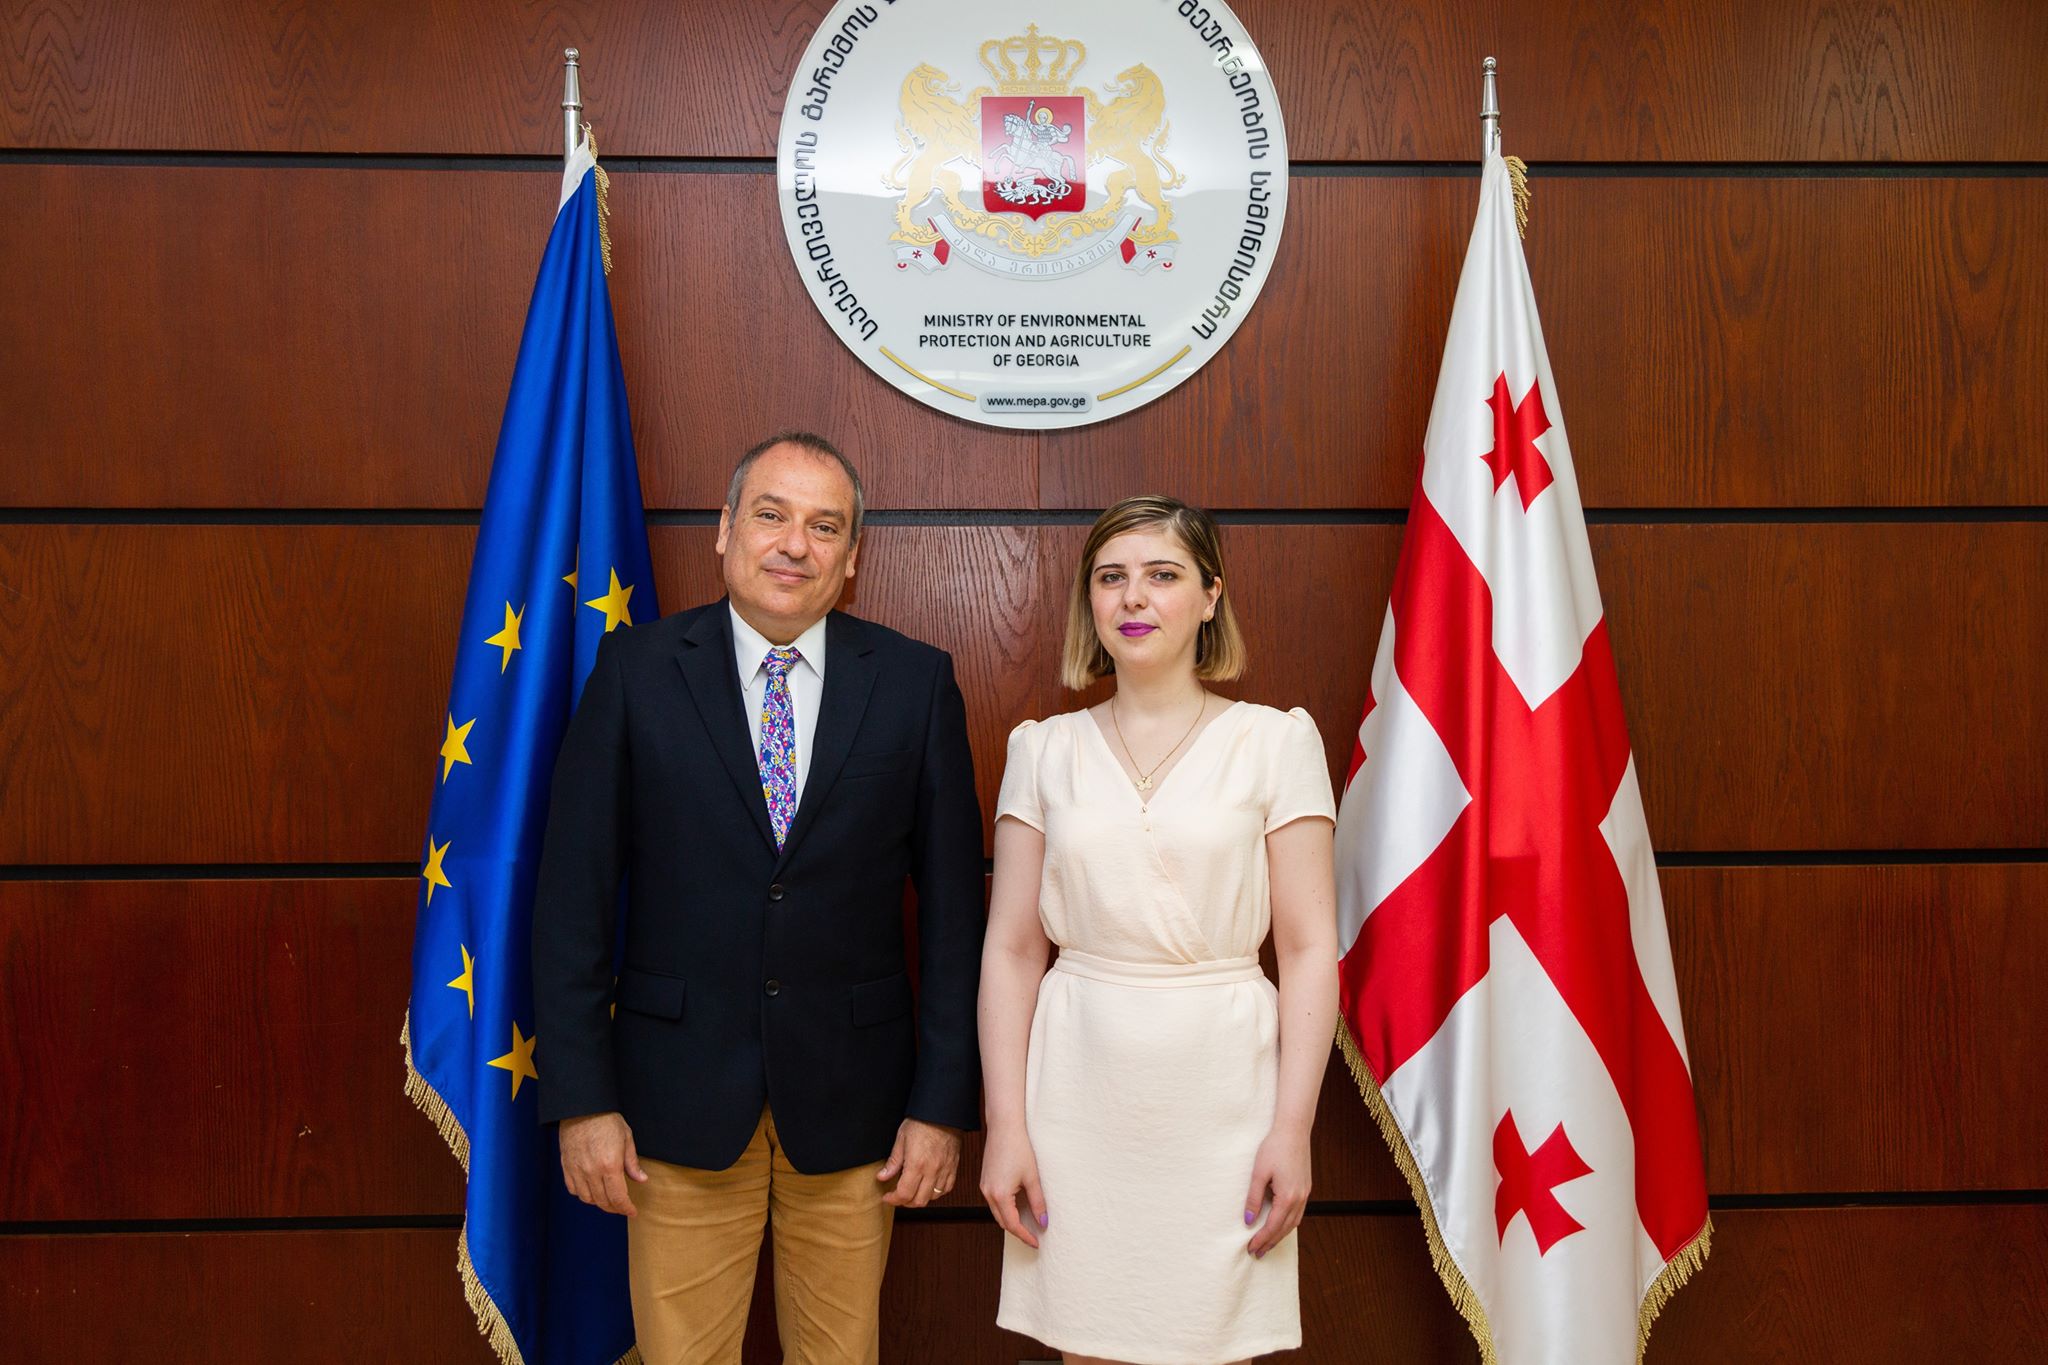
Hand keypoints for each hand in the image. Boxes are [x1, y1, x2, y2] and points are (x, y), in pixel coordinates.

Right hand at [559, 1111, 647, 1216]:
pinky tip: (591, 1190)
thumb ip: (632, 1163)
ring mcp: (577, 1171)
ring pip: (588, 1199)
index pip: (618, 1197)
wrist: (581, 1108)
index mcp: (610, 1165)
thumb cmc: (606, 1120)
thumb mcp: (626, 1138)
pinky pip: (574, 1189)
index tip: (632, 1211)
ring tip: (608, 1199)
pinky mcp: (566, 1167)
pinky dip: (583, 1194)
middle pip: (603, 1201)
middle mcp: (592, 1172)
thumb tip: (641, 1179)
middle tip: (623, 1207)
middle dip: (615, 1208)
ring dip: (599, 1202)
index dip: (626, 1208)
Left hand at [877, 1117, 961, 1208]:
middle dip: (905, 1202)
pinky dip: (937, 1192)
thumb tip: (882, 1177)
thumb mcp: (901, 1139)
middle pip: (919, 1201)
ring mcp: (944, 1170)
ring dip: (921, 1198)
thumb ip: (893, 1162)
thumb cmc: (922, 1122)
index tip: (887, 1197)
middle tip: (898, 1195)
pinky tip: (929, 1186)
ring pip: (933, 1198)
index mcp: (916, 1165)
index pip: (904, 1194)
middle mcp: (932, 1171)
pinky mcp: (953, 1167)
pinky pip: (947, 1189)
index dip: (893, 1200)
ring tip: (913, 1190)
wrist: (943, 1112)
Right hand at [977, 1122, 1046, 1248]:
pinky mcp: (985, 1180)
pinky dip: (1005, 1210)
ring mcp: (984, 1186)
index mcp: (999, 1195)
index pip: (1012, 1225)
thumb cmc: (1019, 1148)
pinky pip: (994, 1202)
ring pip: (997, 1212)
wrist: (1004, 1127)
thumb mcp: (1032, 1178)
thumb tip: (1043, 1222)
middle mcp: (988, 1193)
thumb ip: (1038, 1202)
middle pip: (1002, 1222)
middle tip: (1033, 1237)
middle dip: (1017, 1231)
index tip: (1036, 1243)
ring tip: (1027, 1224)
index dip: (1025, 1236)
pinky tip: (1017, 1208)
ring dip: (1010, 1221)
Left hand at [1243, 1123, 1310, 1257]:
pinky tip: (1280, 1224)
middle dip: (1270, 1242)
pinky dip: (1288, 1223)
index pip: (1272, 1226)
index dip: (1261, 1239)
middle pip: (1284, 1229)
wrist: (1294, 1130)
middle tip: (1257, 1253)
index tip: (1251, 1248)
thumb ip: (1253, 1198)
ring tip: (1267, 1243)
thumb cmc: (1274, 1148)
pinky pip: (1298, 1213)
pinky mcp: (1306, 1187)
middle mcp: (1300, 1199)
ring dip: (1280, 1235)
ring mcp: (1305, 1193)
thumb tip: (1248, 1220)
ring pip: (1293, 1223)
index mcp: (1288, 1197)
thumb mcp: (1259, 1173)